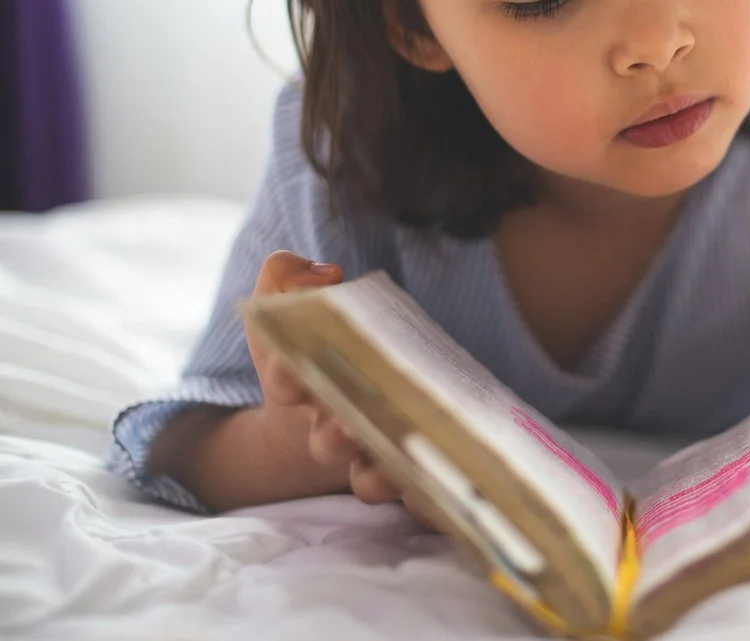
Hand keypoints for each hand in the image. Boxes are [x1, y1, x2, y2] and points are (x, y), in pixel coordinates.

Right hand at [245, 251, 437, 527]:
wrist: (345, 397)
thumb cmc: (320, 342)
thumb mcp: (289, 301)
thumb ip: (288, 277)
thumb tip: (326, 274)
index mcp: (298, 386)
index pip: (284, 381)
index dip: (286, 377)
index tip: (294, 372)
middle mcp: (330, 427)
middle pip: (325, 441)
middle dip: (332, 436)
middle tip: (347, 425)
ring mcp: (369, 454)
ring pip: (368, 478)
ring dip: (377, 474)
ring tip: (393, 466)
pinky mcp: (407, 472)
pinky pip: (416, 496)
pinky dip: (425, 499)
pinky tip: (441, 492)